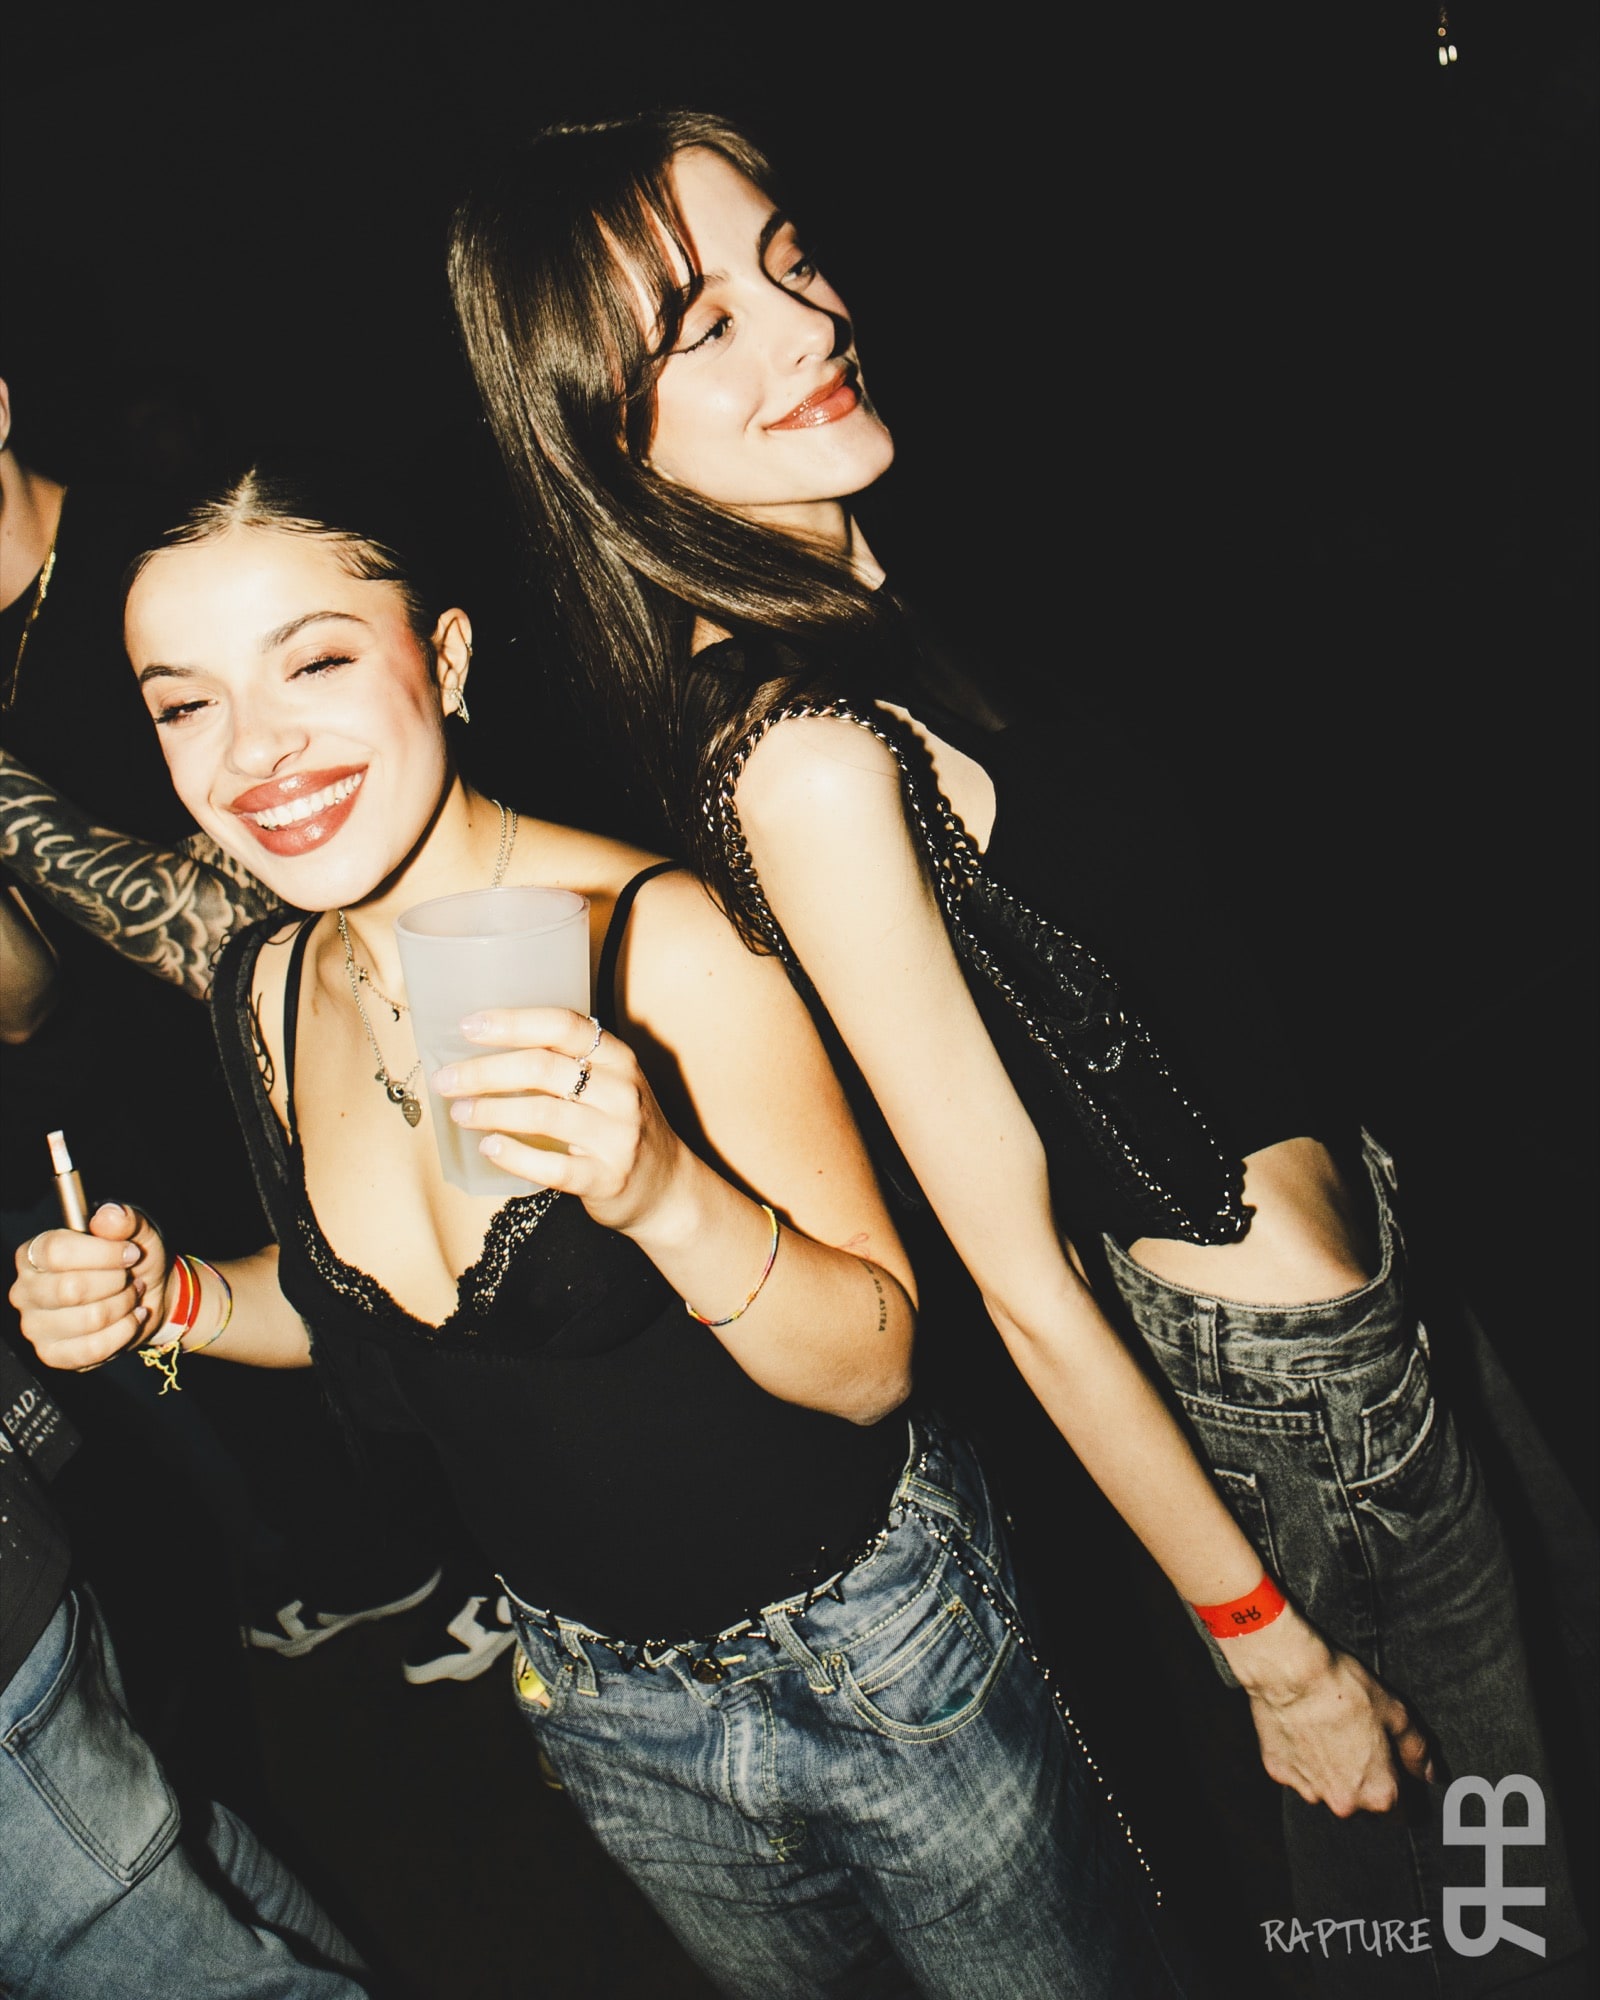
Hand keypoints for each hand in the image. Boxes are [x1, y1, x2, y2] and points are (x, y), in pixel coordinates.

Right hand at [9, 1203, 171, 1370]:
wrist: (147, 1297)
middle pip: (72, 1289)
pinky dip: (124, 1331)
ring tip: (131, 1296)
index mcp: (34, 1253)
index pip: (56, 1251)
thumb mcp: (135, 1231)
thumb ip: (124, 1220)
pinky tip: (131, 1318)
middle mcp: (26, 1290)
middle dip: (116, 1282)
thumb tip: (108, 1216)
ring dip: (124, 1305)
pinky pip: (94, 1348)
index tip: (130, 1252)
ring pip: (89, 1319)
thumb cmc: (130, 1261)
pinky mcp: (52, 1354)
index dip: (101, 1253)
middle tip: (130, 1277)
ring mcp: (35, 1326)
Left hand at [431, 1009, 690, 1237]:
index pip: (563, 1026)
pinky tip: (488, 1148)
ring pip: (543, 1115)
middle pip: (543, 1069)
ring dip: (491, 1111)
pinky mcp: (607, 1178)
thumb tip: (485, 1047)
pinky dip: (514, 1156)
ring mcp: (618, 1137)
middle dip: (484, 1072)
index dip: (512, 1023)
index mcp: (618, 1058)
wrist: (666, 1188)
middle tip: (446, 1078)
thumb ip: (565, 1063)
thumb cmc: (619, 1126)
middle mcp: (622, 1091)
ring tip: (458, 1112)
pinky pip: (552, 1168)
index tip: (468, 1026)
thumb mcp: (608, 1083)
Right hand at [1230, 1606, 1434, 1814]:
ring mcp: (1307, 1790)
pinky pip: (1297, 1773)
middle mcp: (1343, 1802)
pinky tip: (1304, 1730)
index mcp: (1379, 1793)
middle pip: (1361, 1803)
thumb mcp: (1396, 1713)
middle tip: (1359, 1741)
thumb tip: (1430, 1772)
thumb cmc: (1343, 1690)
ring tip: (1328, 1732)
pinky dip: (1301, 1759)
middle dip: (1362, 1779)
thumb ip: (1417, 1750)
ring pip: (1327, 1789)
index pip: (1400, 1813)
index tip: (1393, 1771)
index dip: (1400, 1790)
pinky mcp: (1278, 1773)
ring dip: (1330, 1771)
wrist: (1289, 1672)